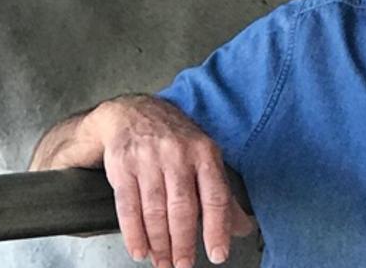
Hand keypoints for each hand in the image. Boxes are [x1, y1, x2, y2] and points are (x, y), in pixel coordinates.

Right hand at [31, 95, 254, 266]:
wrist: (131, 112)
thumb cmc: (173, 140)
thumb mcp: (203, 157)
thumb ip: (222, 195)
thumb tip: (243, 229)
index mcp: (204, 152)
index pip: (214, 196)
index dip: (217, 229)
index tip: (217, 254)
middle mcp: (176, 153)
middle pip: (182, 207)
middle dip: (183, 243)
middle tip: (183, 265)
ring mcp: (147, 158)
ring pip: (154, 210)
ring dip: (159, 243)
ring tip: (163, 262)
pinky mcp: (122, 165)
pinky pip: (128, 207)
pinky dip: (134, 233)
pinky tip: (140, 250)